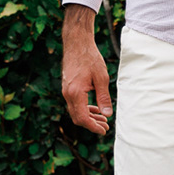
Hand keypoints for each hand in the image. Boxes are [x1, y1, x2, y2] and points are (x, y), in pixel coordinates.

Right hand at [61, 7, 112, 133]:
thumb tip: (107, 114)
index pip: (83, 118)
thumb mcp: (101, 78)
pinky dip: (84, 108)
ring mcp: (66, 91)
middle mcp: (67, 94)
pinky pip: (74, 103)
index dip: (93, 127)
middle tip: (105, 127)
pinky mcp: (67, 87)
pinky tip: (95, 108)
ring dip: (88, 117)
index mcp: (75, 93)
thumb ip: (104, 97)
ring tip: (103, 119)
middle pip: (77, 117)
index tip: (104, 131)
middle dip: (91, 124)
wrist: (76, 43)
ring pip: (75, 111)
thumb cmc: (90, 58)